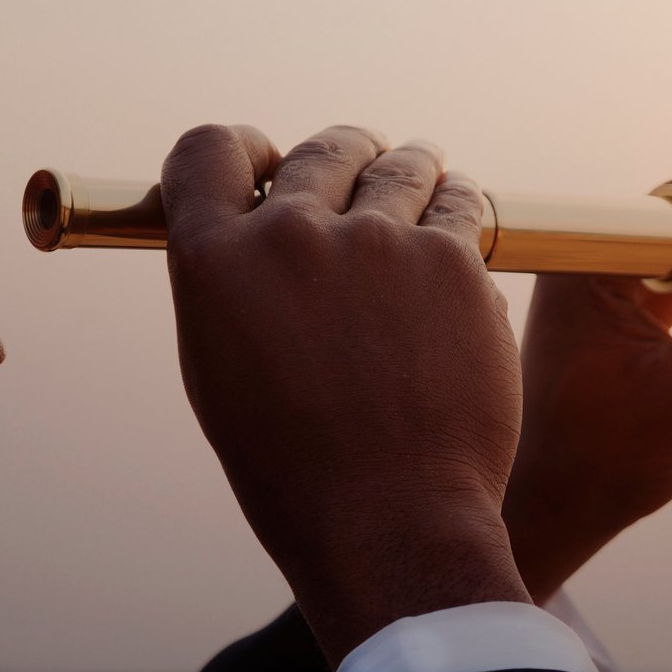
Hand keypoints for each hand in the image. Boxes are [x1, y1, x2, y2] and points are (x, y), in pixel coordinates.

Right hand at [160, 124, 528, 665]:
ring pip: (400, 166)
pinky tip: (457, 233)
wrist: (388, 522)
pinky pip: (460, 204)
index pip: (210, 149)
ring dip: (409, 176)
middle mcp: (290, 235)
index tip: (268, 166)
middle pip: (321, 152)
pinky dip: (457, 211)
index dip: (243, 152)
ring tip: (421, 195)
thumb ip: (232, 285)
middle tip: (362, 182)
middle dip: (343, 163)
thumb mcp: (223, 372)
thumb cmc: (297, 469)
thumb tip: (257, 225)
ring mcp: (376, 241)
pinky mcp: (452, 260)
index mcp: (213, 262)